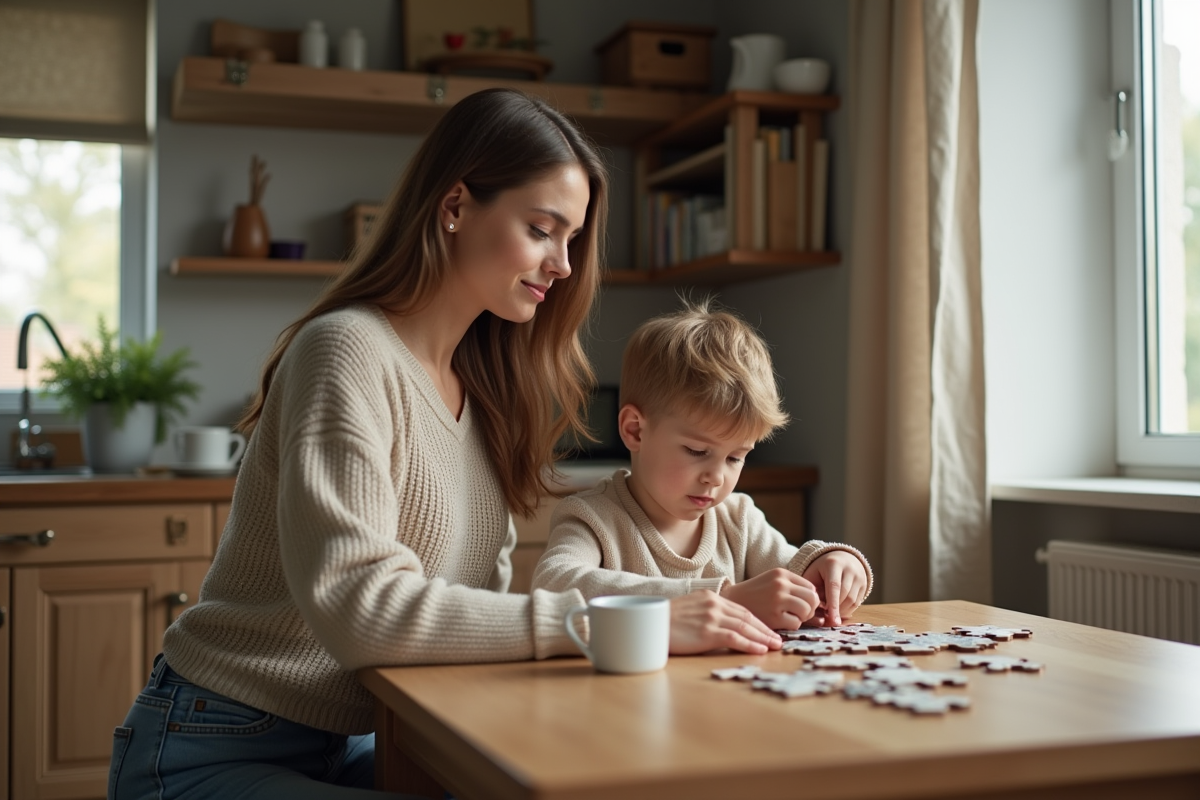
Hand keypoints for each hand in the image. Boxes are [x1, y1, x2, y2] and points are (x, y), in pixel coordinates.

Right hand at [668, 590, 782, 654]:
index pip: (740, 609)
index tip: (767, 630)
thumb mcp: (689, 609)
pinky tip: (760, 650)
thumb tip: (721, 627)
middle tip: (778, 640)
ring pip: (744, 627)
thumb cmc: (664, 621)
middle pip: (747, 617)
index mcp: (710, 597)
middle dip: (764, 629)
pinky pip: (735, 638)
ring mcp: (711, 617)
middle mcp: (713, 604)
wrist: (648, 623)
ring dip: (762, 638)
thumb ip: (706, 613)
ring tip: (775, 646)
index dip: (756, 621)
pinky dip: (750, 644)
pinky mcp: (707, 631)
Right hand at [718, 568, 820, 629]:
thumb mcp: (773, 583)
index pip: (811, 587)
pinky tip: (781, 622)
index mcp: (781, 574)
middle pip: (813, 598)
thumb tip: (822, 611)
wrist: (731, 601)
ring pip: (807, 610)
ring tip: (790, 618)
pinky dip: (793, 625)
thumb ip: (795, 591)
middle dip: (811, 609)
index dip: (810, 598)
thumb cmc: (756, 594)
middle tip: (800, 614)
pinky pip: (796, 623)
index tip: (802, 605)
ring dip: (802, 618)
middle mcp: (781, 584)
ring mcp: (777, 600)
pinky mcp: (773, 616)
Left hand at [801, 551, 868, 625]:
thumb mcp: (813, 574)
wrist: (841, 558)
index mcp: (833, 563)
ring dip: (841, 611)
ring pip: (852, 600)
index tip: (832, 620)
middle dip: (836, 609)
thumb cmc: (822, 569)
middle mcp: (849, 568)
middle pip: (845, 595)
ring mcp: (859, 576)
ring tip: (831, 612)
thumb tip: (817, 610)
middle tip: (826, 616)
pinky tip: (839, 610)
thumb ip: (812, 590)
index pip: (834, 587)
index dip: (833, 605)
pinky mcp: (865, 584)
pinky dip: (847, 609)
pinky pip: (857, 602)